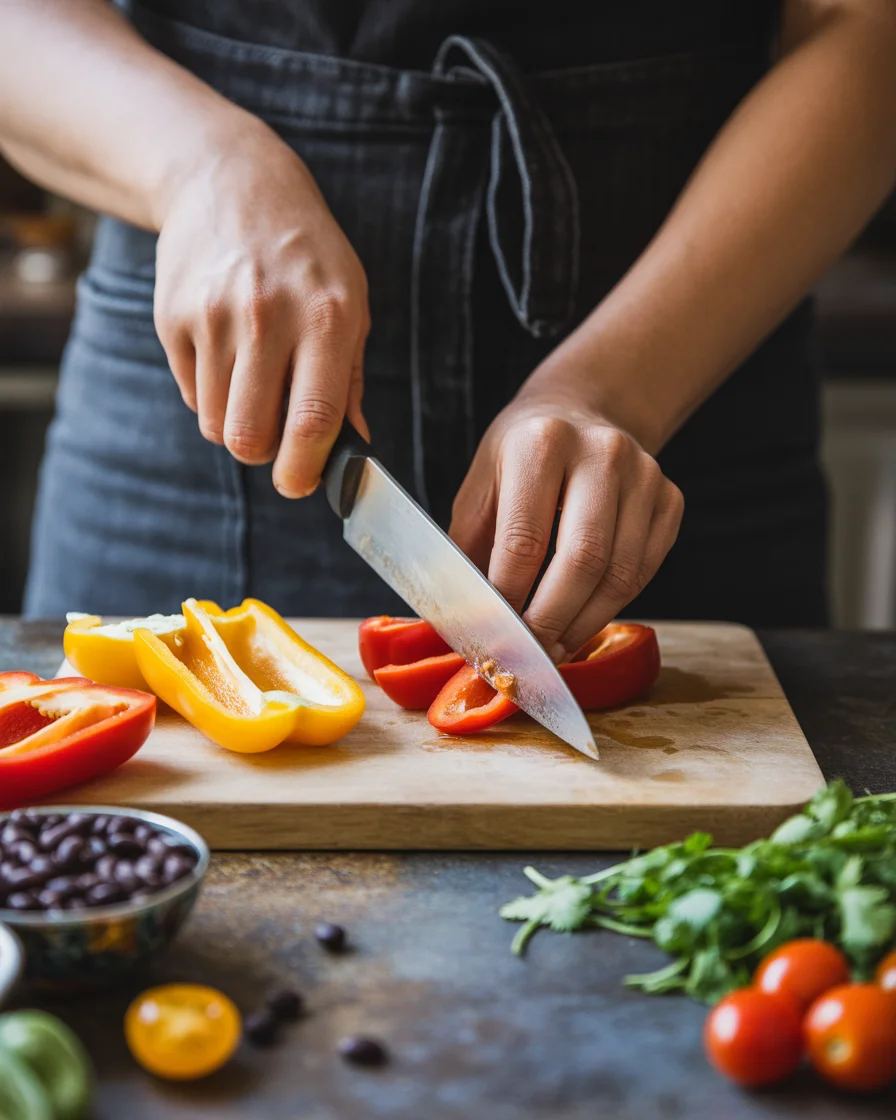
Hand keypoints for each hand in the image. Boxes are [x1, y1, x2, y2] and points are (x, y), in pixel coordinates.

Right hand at [153, 122, 369, 496]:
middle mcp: (267, 317)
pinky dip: (211, 395)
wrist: (231, 183)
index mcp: (326, 318)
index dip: (304, 469)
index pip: (312, 420)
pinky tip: (227, 354)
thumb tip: (353, 447)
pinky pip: (191, 395)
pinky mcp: (172, 318)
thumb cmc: (307, 255)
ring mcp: (212, 316)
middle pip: (250, 437)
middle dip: (265, 455)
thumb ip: (350, 380)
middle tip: (276, 441)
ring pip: (217, 424)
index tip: (300, 484)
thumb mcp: (351, 302)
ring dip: (237, 423)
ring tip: (255, 383)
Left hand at [450, 388, 683, 661]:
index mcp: (542, 443)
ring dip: (583, 624)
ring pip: (621, 574)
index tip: (492, 634)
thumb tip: (457, 623)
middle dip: (551, 620)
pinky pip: (645, 571)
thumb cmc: (518, 459)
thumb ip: (469, 551)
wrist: (579, 412)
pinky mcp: (670, 498)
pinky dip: (611, 607)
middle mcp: (602, 452)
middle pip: (582, 560)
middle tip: (528, 655)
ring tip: (553, 647)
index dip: (508, 597)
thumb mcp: (480, 487)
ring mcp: (645, 475)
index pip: (525, 540)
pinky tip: (581, 620)